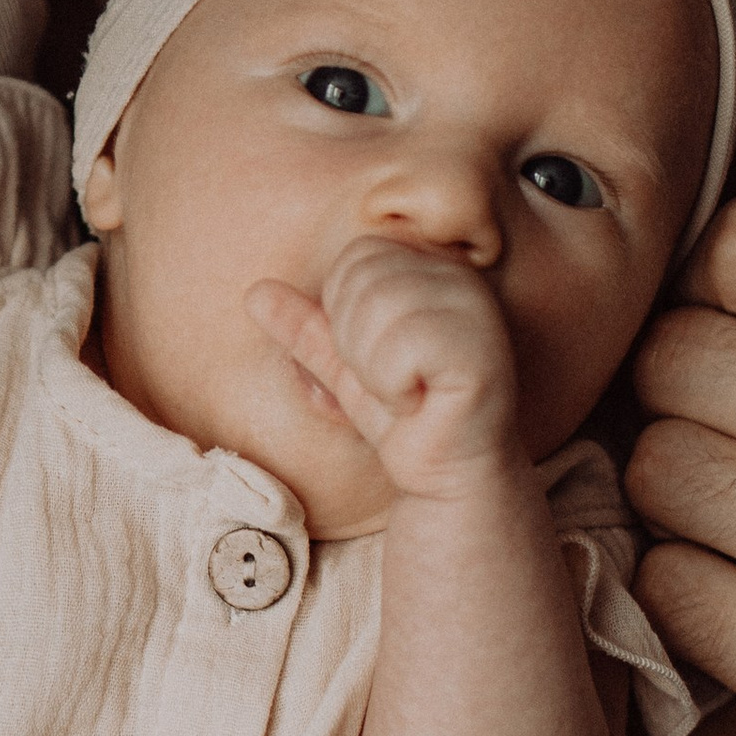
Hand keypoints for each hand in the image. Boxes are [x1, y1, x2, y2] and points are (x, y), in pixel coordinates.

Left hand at [248, 236, 521, 496]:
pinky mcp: (480, 352)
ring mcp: (475, 312)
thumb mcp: (344, 368)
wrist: (445, 479)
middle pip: (365, 277)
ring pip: (380, 307)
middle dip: (357, 343)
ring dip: (375, 369)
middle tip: (390, 382)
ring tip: (405, 393)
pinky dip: (394, 387)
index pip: (358, 255)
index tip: (377, 360)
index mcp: (431, 269)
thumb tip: (255, 292)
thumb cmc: (404, 420)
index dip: (346, 315)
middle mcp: (460, 279)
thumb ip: (306, 328)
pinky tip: (421, 405)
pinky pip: (402, 347)